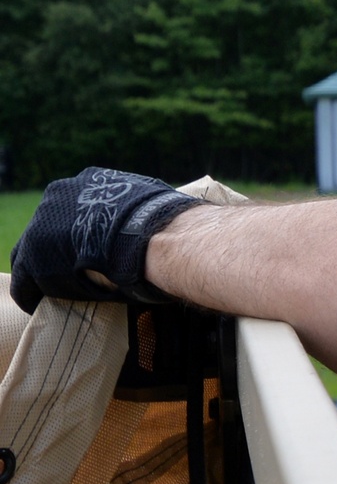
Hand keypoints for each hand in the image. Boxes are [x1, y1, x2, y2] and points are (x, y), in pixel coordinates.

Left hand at [10, 167, 201, 313]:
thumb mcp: (151, 210)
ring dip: (44, 268)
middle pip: (49, 225)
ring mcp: (44, 219)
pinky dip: (30, 290)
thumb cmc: (164, 230)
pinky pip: (25, 277)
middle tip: (71, 269)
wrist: (155, 241)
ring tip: (51, 290)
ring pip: (33, 249)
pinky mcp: (35, 250)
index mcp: (91, 180)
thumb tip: (156, 227)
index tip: (88, 248)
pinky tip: (37, 303)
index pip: (75, 208)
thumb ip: (139, 215)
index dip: (80, 232)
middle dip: (58, 247)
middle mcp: (62, 193)